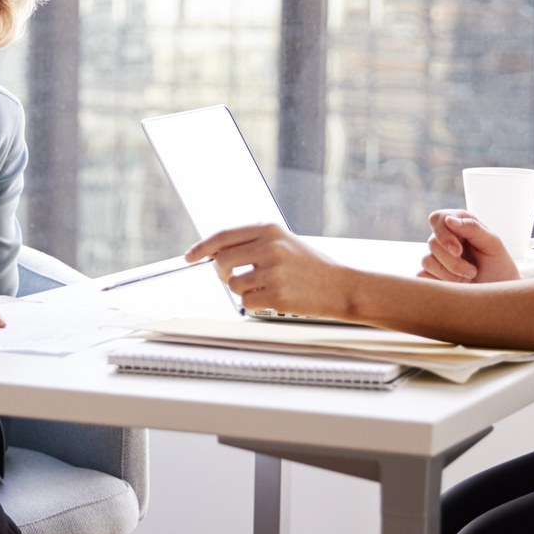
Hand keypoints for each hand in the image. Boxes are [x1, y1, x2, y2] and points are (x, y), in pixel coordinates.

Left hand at [185, 222, 358, 318]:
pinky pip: (246, 302)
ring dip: (244, 290)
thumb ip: (254, 244)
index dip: (202, 247)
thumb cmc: (313, 267)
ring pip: (233, 284)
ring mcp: (273, 271)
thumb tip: (217, 254)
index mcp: (270, 230)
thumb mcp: (285, 243)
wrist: (342, 286)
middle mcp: (270, 247)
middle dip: (223, 273)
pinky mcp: (276, 294)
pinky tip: (273, 298)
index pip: (223, 236)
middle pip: (222, 261)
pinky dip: (254, 303)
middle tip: (233, 277)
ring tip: (267, 287)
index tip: (191, 256)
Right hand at [420, 211, 519, 283]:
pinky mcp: (430, 273)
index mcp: (458, 224)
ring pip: (427, 261)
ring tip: (467, 280)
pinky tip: (455, 286)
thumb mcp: (492, 243)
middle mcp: (444, 238)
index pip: (438, 218)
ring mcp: (435, 256)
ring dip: (449, 274)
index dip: (443, 235)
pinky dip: (440, 283)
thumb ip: (473, 228)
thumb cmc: (497, 263)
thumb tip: (449, 220)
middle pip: (432, 243)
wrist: (497, 288)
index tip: (458, 251)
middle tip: (472, 272)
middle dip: (453, 262)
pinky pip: (422, 276)